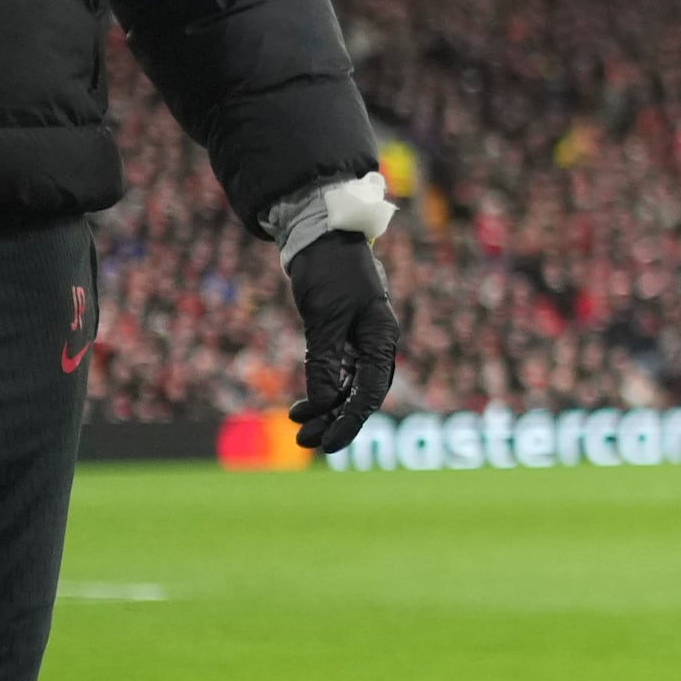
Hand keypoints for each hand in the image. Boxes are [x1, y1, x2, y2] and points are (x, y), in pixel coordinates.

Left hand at [285, 231, 399, 451]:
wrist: (322, 235)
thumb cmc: (329, 271)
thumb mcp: (323, 318)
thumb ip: (324, 362)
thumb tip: (324, 403)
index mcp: (381, 338)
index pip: (370, 392)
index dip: (350, 421)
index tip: (329, 444)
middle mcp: (376, 343)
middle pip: (361, 395)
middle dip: (335, 421)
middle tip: (305, 442)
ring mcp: (361, 340)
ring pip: (348, 388)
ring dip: (326, 409)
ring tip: (299, 428)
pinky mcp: (344, 336)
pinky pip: (338, 373)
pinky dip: (322, 391)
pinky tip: (304, 406)